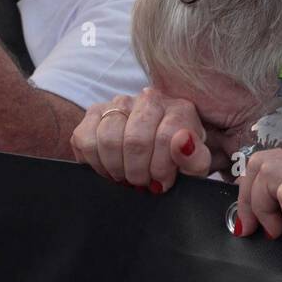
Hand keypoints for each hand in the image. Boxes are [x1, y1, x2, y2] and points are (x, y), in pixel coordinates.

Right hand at [70, 88, 210, 190]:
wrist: (156, 156)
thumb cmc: (178, 163)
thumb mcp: (194, 168)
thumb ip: (196, 159)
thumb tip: (182, 141)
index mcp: (179, 109)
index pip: (166, 137)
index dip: (161, 168)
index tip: (161, 182)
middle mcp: (149, 99)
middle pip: (135, 140)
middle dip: (138, 172)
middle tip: (142, 183)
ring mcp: (119, 103)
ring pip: (108, 139)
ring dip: (116, 168)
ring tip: (126, 177)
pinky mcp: (94, 112)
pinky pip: (84, 139)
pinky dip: (95, 162)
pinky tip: (109, 168)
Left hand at [234, 147, 281, 238]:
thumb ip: (275, 198)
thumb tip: (240, 196)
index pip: (266, 159)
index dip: (249, 192)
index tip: (249, 222)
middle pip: (260, 160)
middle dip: (250, 199)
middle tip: (264, 229)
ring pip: (267, 169)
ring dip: (264, 206)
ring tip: (280, 228)